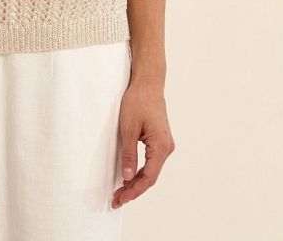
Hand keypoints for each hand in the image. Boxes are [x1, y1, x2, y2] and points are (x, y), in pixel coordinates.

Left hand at [113, 77, 175, 209]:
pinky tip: (128, 176)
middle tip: (116, 200)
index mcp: (161, 146)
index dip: (134, 191)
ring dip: (135, 181)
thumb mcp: (129, 128)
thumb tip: (127, 176)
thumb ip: (129, 154)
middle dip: (133, 189)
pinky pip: (151, 161)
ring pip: (150, 170)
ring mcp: (164, 144)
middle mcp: (166, 148)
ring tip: (120, 192)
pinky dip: (139, 171)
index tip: (120, 199)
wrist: (148, 82)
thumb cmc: (139, 101)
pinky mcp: (159, 140)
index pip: (148, 177)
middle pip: (150, 177)